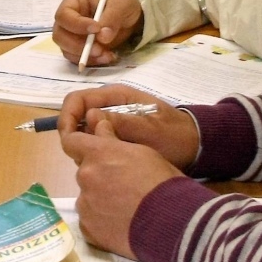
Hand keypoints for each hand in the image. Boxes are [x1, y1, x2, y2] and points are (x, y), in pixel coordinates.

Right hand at [51, 0, 143, 66]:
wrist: (129, 17)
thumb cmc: (122, 3)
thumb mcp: (122, 3)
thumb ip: (112, 17)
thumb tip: (102, 37)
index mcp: (74, 1)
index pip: (64, 15)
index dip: (76, 24)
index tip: (96, 29)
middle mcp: (69, 19)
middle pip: (59, 35)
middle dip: (77, 46)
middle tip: (98, 49)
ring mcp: (72, 35)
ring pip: (66, 50)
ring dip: (85, 56)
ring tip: (106, 55)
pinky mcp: (79, 49)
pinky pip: (77, 59)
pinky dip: (91, 61)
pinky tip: (108, 57)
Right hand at [56, 86, 199, 167]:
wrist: (195, 145)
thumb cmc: (174, 135)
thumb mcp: (149, 130)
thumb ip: (121, 122)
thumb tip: (89, 116)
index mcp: (116, 96)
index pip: (77, 100)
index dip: (67, 117)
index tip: (68, 140)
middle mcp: (109, 106)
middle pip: (76, 117)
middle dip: (74, 136)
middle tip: (82, 158)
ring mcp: (112, 121)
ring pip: (84, 132)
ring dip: (84, 146)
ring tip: (96, 163)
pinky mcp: (116, 136)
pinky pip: (96, 142)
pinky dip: (94, 153)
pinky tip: (105, 165)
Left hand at [60, 116, 186, 257]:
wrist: (171, 222)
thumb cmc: (162, 181)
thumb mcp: (143, 152)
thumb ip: (114, 139)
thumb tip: (99, 126)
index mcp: (98, 153)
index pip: (72, 141)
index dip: (79, 144)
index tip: (90, 150)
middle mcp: (86, 176)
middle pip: (85, 171)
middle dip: (99, 174)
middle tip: (124, 185)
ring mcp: (85, 204)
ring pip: (88, 196)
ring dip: (100, 198)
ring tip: (126, 208)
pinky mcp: (88, 229)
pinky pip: (89, 220)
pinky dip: (101, 220)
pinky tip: (121, 224)